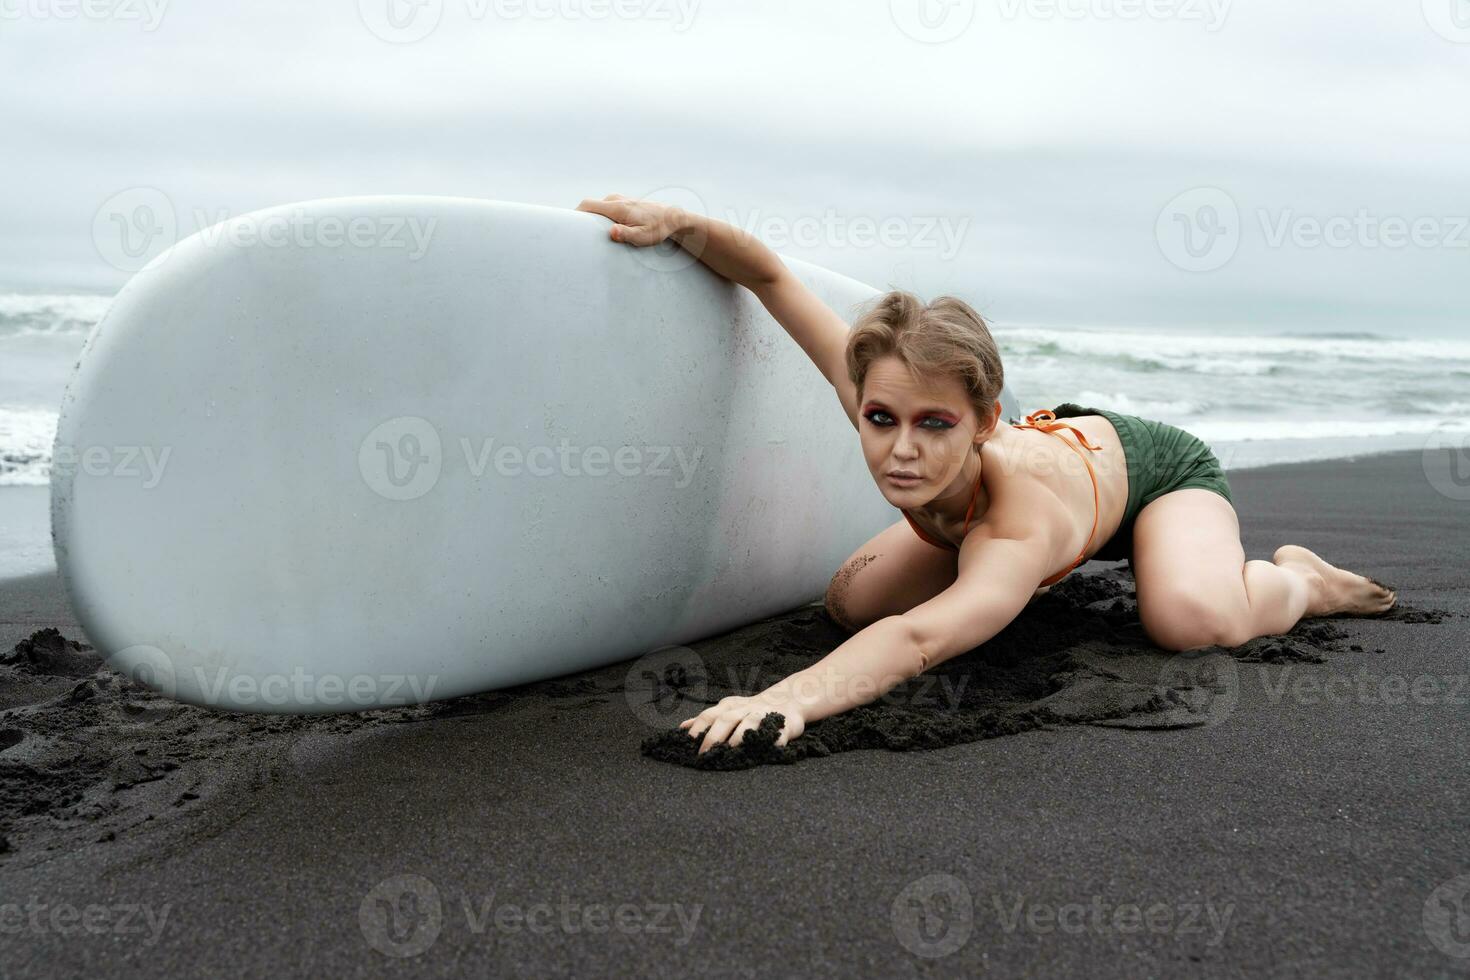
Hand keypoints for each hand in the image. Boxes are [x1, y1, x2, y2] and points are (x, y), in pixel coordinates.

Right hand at [576, 193, 684, 246]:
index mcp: (617, 207)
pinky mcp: (623, 202)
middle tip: (572, 235)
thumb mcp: (644, 237)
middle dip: (579, 219)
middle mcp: (615, 200)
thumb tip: (611, 232)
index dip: (573, 214)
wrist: (673, 217)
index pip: (587, 205)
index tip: (564, 226)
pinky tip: (601, 230)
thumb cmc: (658, 229)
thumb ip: (626, 235)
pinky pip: (604, 208)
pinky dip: (599, 217)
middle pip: (589, 206)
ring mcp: (619, 199)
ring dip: (590, 219)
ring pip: (597, 207)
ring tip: (586, 235)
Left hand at [677, 692, 806, 753]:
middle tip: (704, 754)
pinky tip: (765, 749)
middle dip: (714, 736)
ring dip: (739, 736)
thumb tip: (682, 727)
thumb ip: (706, 719)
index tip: (687, 743)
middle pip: (726, 718)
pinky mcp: (782, 725)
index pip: (709, 715)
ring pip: (750, 722)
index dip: (697, 728)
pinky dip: (772, 740)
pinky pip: (777, 733)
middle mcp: (744, 708)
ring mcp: (764, 715)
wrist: (789, 699)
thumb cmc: (752, 709)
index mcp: (729, 706)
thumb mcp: (727, 710)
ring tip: (731, 749)